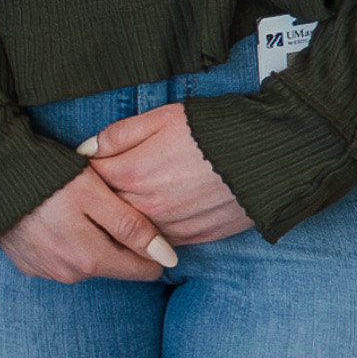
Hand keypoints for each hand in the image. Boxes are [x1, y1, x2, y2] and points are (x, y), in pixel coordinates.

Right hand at [0, 169, 185, 284]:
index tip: (143, 222)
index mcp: (89, 259)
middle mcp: (67, 274)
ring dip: (88, 242)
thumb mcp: (95, 193)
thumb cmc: (45, 176)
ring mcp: (44, 271)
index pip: (143, 270)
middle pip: (113, 265)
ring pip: (86, 263)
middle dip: (116, 242)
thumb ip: (132, 226)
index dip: (151, 246)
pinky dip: (63, 243)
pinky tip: (54, 219)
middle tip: (104, 207)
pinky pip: (59, 260)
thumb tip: (168, 258)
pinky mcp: (25, 264)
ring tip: (75, 210)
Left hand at [77, 106, 254, 246]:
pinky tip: (164, 210)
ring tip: (144, 193)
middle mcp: (149, 206)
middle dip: (104, 195)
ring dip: (131, 214)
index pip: (93, 178)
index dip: (90, 169)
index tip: (95, 163)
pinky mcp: (195, 238)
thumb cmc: (214, 130)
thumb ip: (118, 135)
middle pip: (108, 207)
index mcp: (135, 172)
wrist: (271, 154)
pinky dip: (156, 228)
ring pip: (134, 228)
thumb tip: (85, 150)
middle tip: (113, 180)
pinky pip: (161, 239)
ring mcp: (172, 226)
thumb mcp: (161, 118)